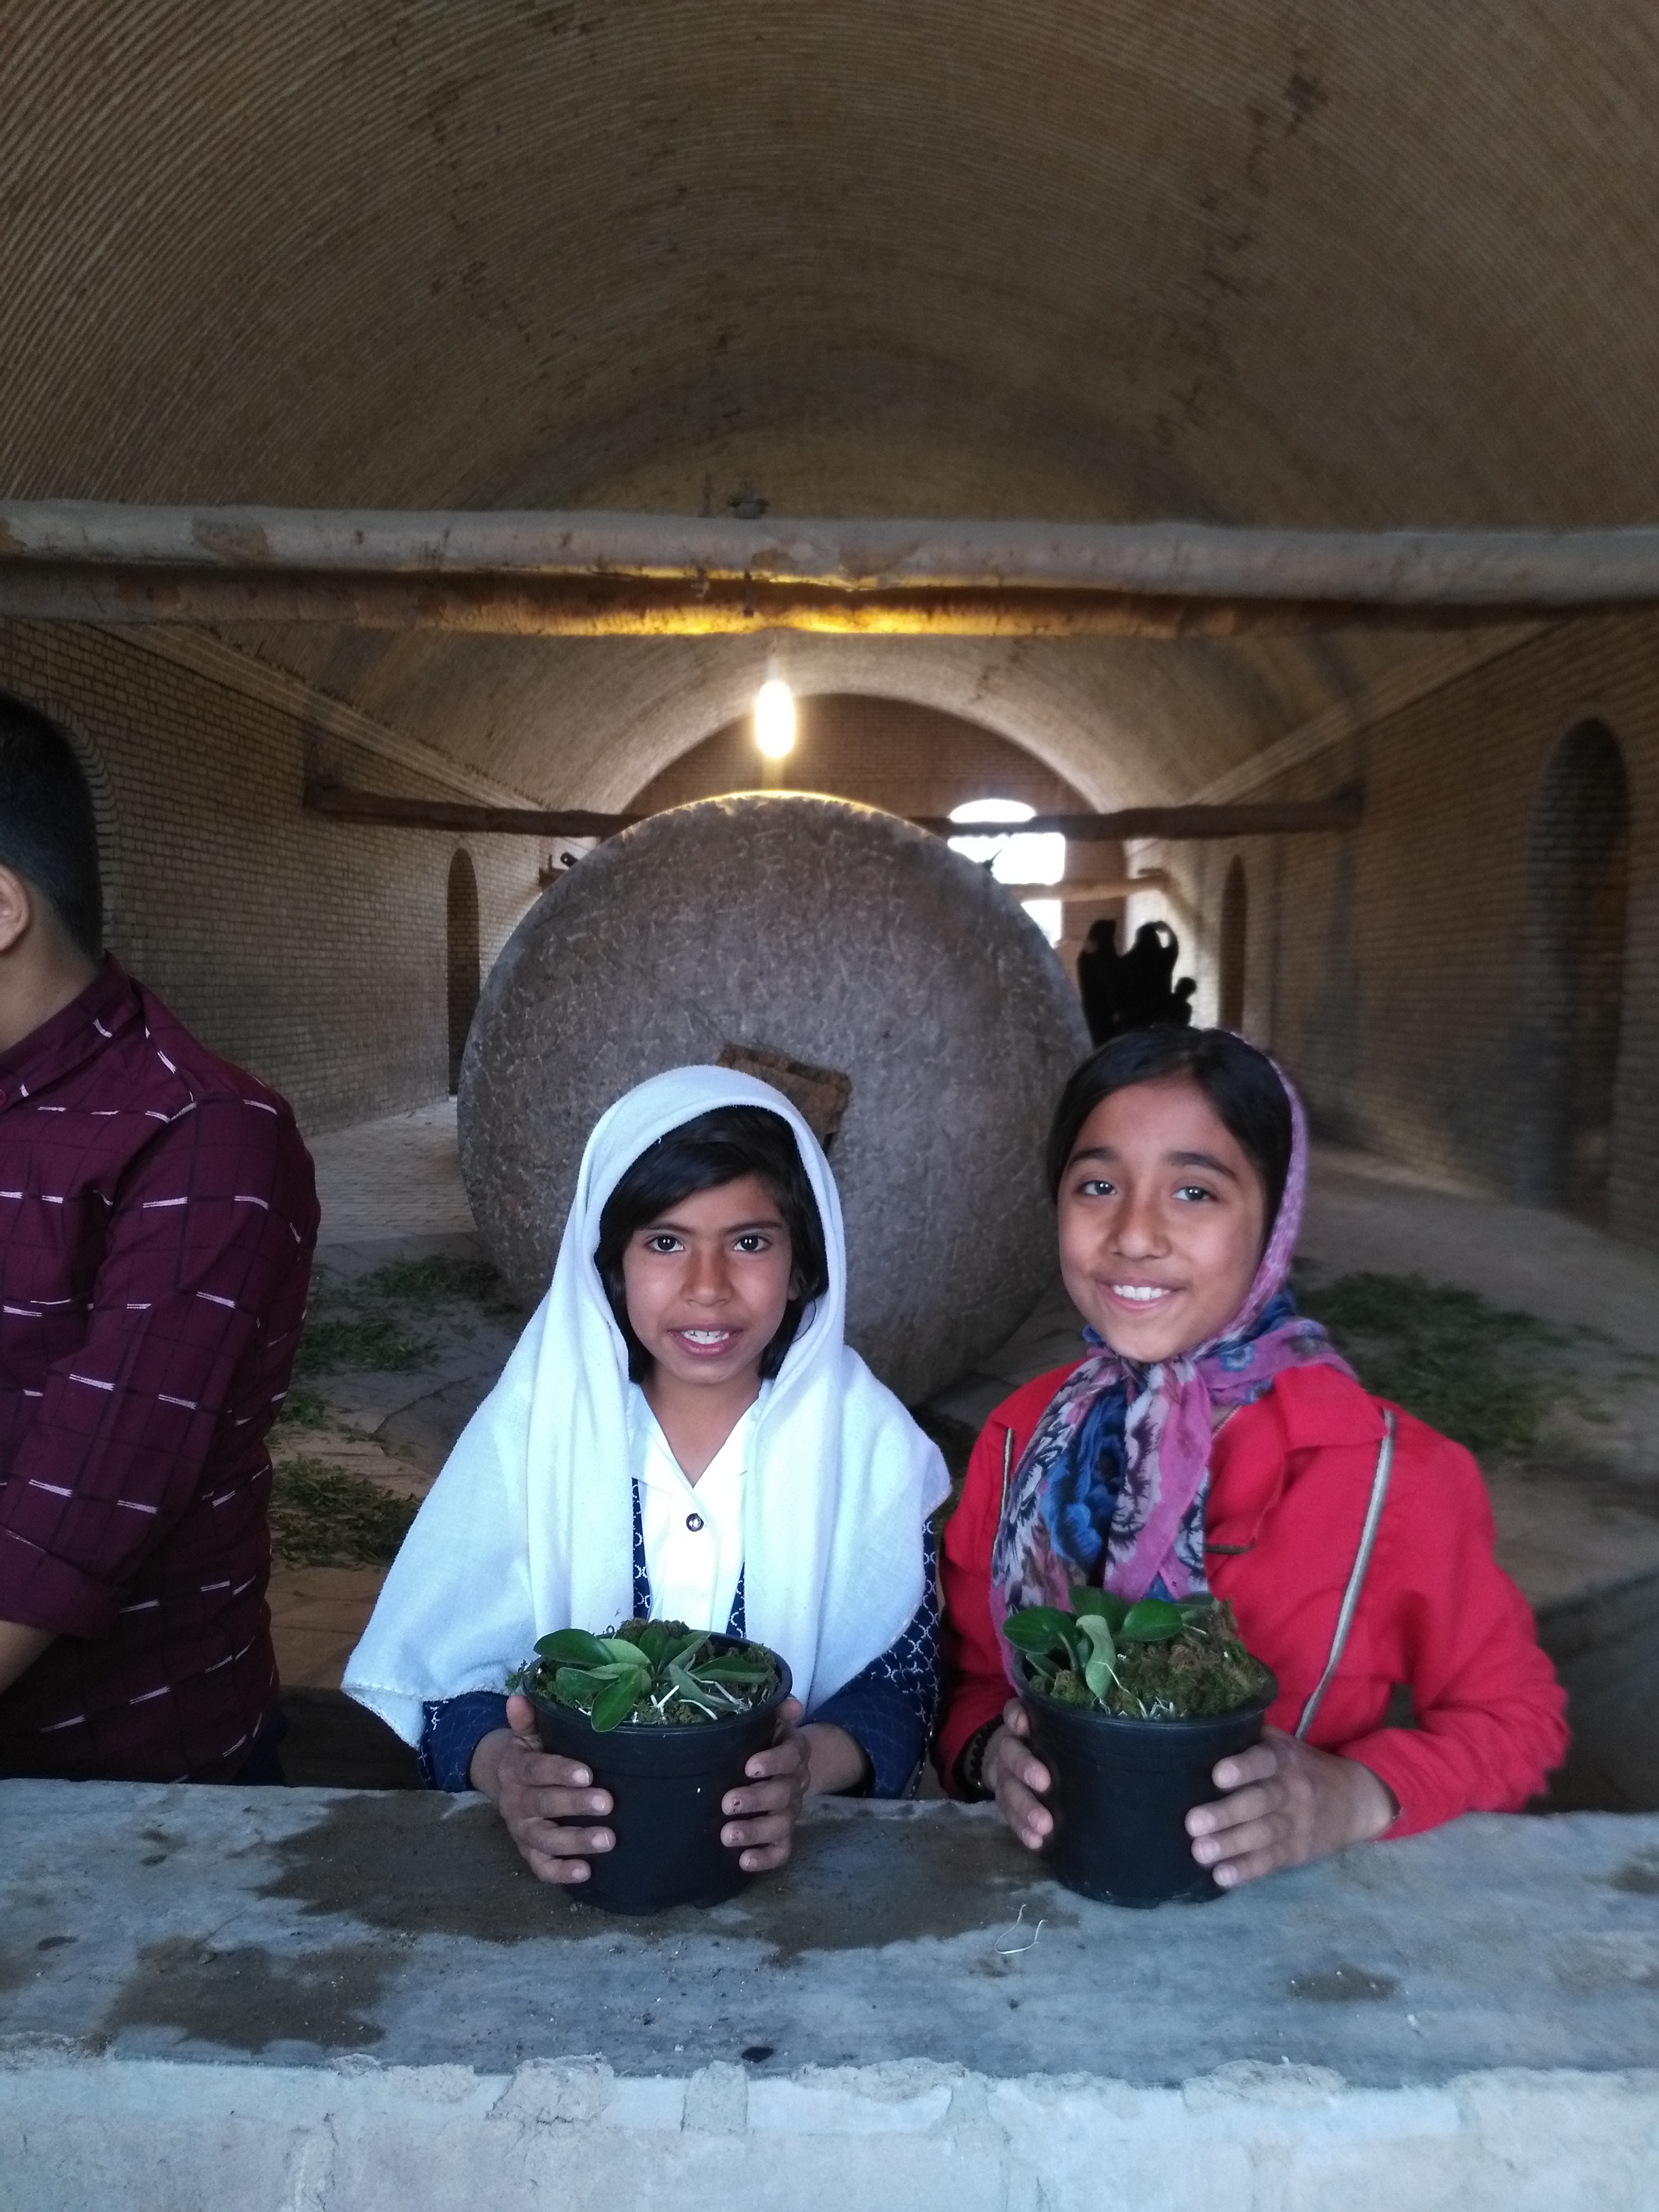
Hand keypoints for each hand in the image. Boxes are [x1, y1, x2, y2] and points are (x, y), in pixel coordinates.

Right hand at [469, 1693, 615, 1884]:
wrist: (499, 1778)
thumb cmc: (527, 1753)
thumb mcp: (524, 1735)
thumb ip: (525, 1720)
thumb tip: (519, 1698)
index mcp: (518, 1769)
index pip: (537, 1770)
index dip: (561, 1772)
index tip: (587, 1773)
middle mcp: (517, 1802)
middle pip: (544, 1805)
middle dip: (576, 1806)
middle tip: (607, 1803)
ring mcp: (522, 1830)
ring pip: (545, 1840)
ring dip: (576, 1842)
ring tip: (608, 1840)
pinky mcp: (527, 1852)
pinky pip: (541, 1867)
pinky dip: (561, 1873)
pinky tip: (586, 1872)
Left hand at [720, 1697, 809, 1871]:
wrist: (785, 1766)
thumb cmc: (765, 1741)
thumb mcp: (770, 1722)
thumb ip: (777, 1711)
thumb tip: (790, 1705)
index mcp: (793, 1752)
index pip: (792, 1756)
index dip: (774, 1762)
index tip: (749, 1766)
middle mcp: (795, 1783)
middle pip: (783, 1794)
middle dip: (756, 1800)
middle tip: (727, 1803)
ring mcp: (790, 1812)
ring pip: (781, 1825)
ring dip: (755, 1831)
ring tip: (727, 1835)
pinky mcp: (782, 1836)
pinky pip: (782, 1851)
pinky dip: (766, 1859)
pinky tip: (744, 1862)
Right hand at [983, 1699, 1053, 1852]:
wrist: (1007, 1764)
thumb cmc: (1046, 1745)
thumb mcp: (1051, 1731)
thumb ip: (1068, 1731)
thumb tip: (1114, 1740)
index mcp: (1020, 1725)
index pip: (1014, 1713)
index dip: (1017, 1718)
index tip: (1023, 1726)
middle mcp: (1008, 1748)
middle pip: (1011, 1754)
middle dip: (1025, 1767)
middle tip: (1044, 1783)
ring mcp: (1003, 1776)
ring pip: (1008, 1789)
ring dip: (1025, 1808)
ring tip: (1044, 1825)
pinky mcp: (1003, 1800)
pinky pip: (1008, 1815)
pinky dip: (1021, 1828)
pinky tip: (1036, 1841)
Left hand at [1185, 1725, 1397, 1888]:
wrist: (1354, 1800)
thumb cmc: (1300, 1767)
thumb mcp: (1283, 1744)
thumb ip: (1250, 1736)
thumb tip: (1202, 1723)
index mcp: (1285, 1759)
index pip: (1265, 1761)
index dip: (1243, 1767)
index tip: (1217, 1775)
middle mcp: (1292, 1790)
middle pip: (1260, 1802)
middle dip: (1226, 1814)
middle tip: (1192, 1823)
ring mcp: (1297, 1824)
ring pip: (1263, 1835)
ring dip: (1230, 1845)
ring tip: (1199, 1852)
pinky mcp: (1297, 1851)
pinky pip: (1271, 1861)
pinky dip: (1247, 1870)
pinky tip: (1222, 1877)